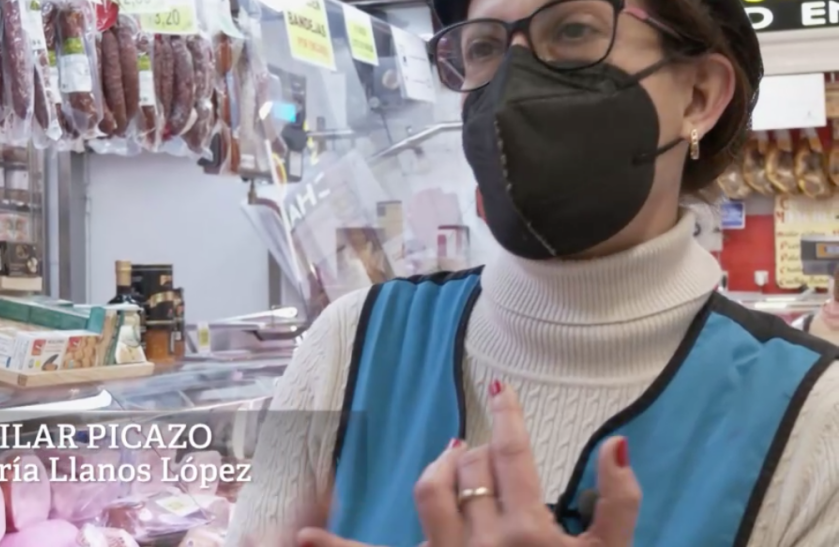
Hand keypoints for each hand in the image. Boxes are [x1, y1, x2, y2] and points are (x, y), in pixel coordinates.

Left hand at [297, 382, 640, 546]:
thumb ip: (620, 504)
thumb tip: (616, 444)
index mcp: (529, 532)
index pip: (513, 457)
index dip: (508, 418)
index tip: (500, 391)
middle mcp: (483, 542)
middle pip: (473, 470)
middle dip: (481, 452)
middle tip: (489, 453)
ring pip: (432, 491)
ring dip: (441, 468)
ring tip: (452, 458)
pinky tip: (302, 537)